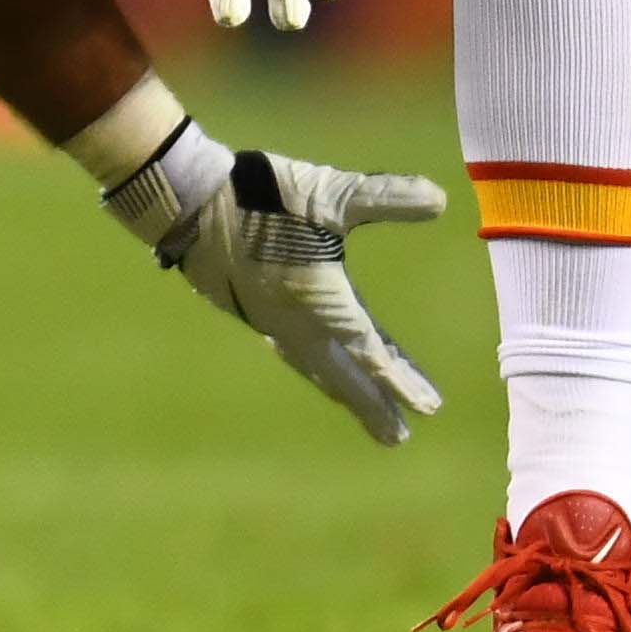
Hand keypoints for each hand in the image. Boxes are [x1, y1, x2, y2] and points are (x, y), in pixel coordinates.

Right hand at [101, 118, 448, 442]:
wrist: (188, 204)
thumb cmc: (262, 199)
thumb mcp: (331, 194)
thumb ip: (385, 197)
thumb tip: (442, 200)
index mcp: (322, 305)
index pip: (372, 353)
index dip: (401, 380)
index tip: (429, 408)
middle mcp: (297, 324)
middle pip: (344, 376)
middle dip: (373, 405)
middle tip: (398, 437)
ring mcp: (272, 320)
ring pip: (317, 367)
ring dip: (346, 390)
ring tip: (368, 409)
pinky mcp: (254, 308)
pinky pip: (296, 352)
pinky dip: (318, 367)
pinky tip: (316, 358)